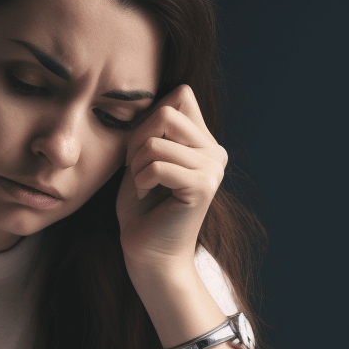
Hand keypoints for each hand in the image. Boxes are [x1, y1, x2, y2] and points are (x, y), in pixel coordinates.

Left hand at [116, 84, 227, 278]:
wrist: (149, 253)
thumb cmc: (141, 209)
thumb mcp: (143, 158)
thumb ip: (154, 128)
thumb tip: (157, 100)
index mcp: (203, 142)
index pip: (180, 94)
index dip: (147, 117)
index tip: (138, 150)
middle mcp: (215, 151)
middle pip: (167, 111)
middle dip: (137, 139)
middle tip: (134, 168)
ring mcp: (212, 168)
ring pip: (157, 140)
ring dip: (136, 164)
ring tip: (141, 185)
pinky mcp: (203, 187)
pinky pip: (158, 165)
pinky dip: (140, 179)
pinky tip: (145, 194)